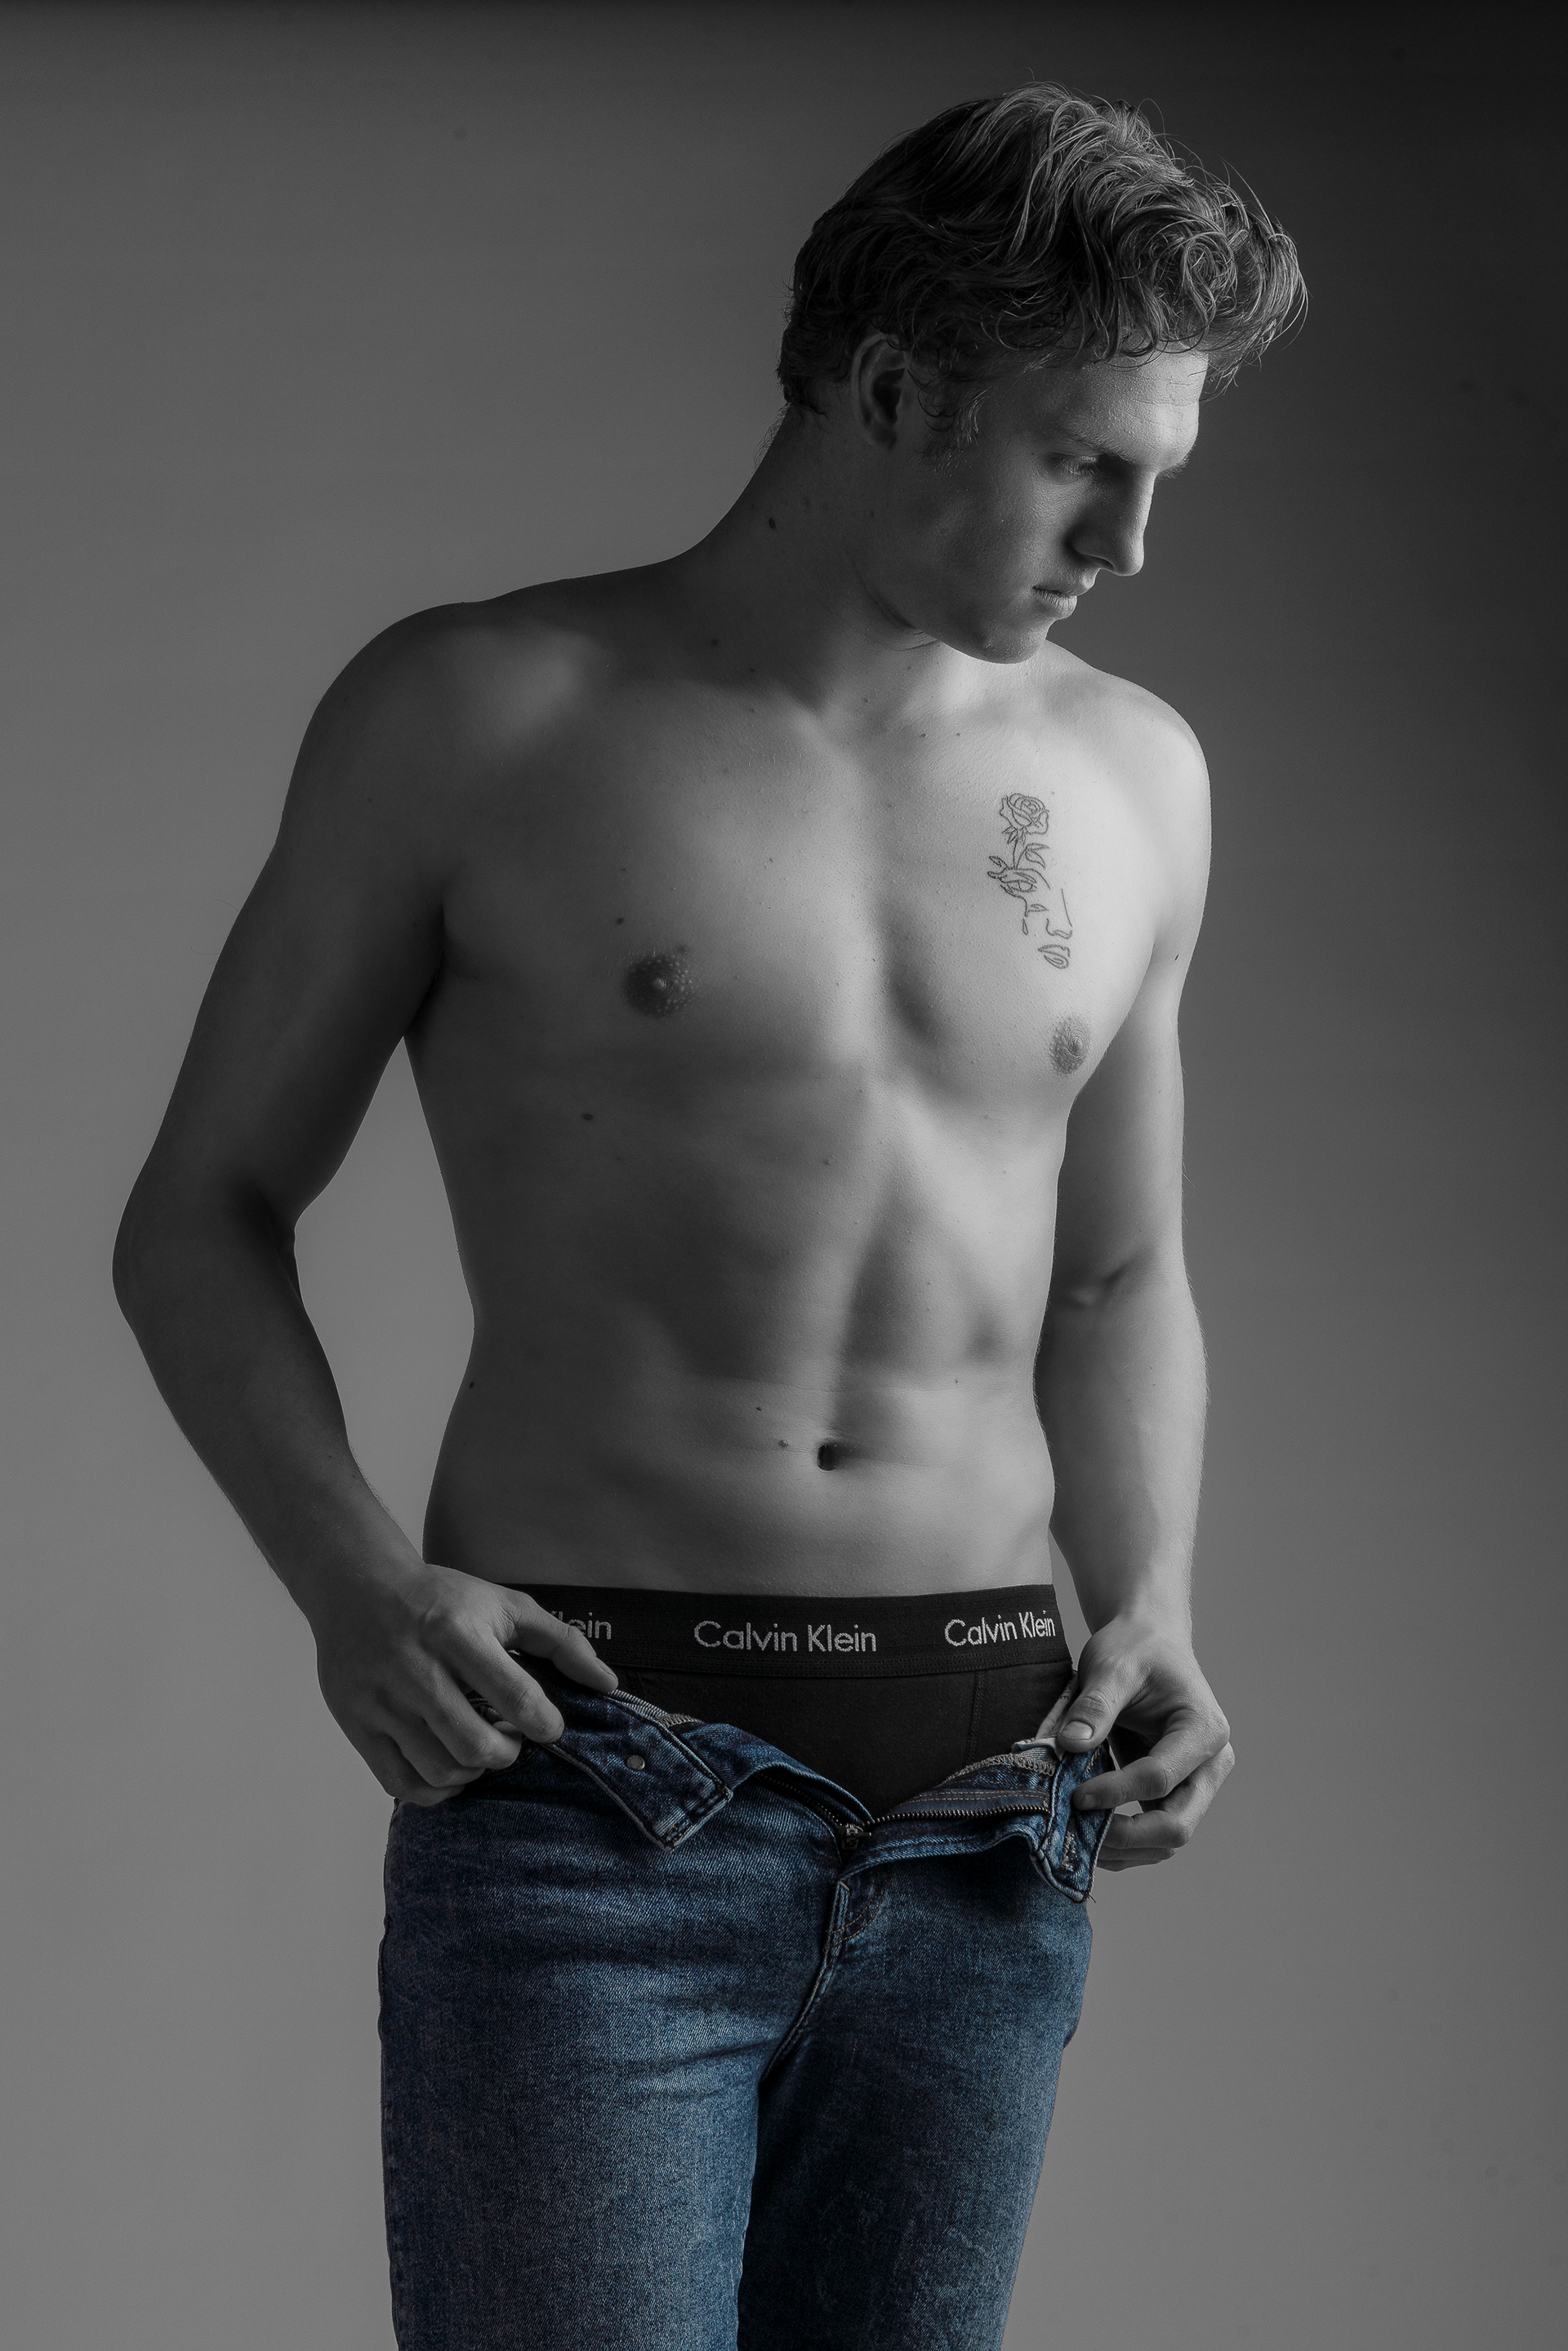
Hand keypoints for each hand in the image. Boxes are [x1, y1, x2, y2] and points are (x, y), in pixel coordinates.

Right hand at [308, 1558, 617, 1808]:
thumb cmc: (439, 1599)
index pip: (515, 1696)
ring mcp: (381, 1701)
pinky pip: (400, 1783)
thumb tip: (608, 1684)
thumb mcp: (503, 1605)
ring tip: (481, 1747)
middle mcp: (415, 1668)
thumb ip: (561, 1641)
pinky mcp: (357, 1725)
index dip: (544, 1724)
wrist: (357, 1589)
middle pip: (476, 1745)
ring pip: (440, 1769)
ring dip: (474, 1771)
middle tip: (513, 1740)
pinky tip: (450, 1768)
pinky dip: (434, 1789)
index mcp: (455, 1632)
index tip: (548, 1725)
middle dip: (509, 1754)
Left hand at [1053, 1614, 1232, 1870]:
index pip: (1160, 1778)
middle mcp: (1210, 1765)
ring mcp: (1196, 1783)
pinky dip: (1123, 1842)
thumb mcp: (1112, 1666)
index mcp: (1203, 1729)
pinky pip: (1153, 1831)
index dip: (1114, 1793)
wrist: (1149, 1643)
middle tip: (1075, 1830)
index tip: (1072, 1795)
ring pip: (1166, 1839)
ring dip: (1122, 1848)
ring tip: (1074, 1835)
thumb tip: (1068, 1746)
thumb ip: (1094, 1706)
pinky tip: (1087, 1832)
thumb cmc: (1135, 1649)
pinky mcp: (1176, 1793)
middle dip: (1125, 1837)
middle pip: (1177, 1825)